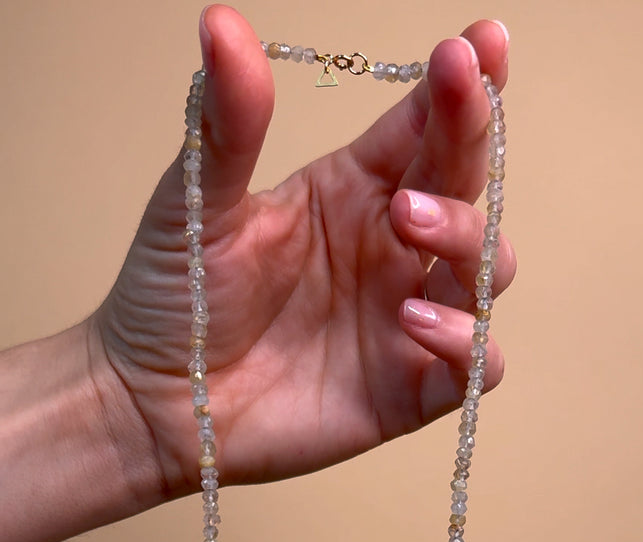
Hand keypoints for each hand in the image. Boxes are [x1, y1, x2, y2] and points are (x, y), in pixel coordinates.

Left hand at [92, 5, 514, 496]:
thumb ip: (228, 123)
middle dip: (473, 141)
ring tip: (407, 226)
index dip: (462, 86)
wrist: (155, 402)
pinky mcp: (408, 389)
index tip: (477, 44)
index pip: (426, 128)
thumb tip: (221, 22)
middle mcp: (392, 250)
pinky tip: (415, 322)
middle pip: (467, 187)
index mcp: (352, 192)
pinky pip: (474, 365)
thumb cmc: (177, 300)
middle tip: (448, 110)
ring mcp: (405, 320)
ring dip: (468, 239)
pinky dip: (466, 342)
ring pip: (487, 270)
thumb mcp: (197, 204)